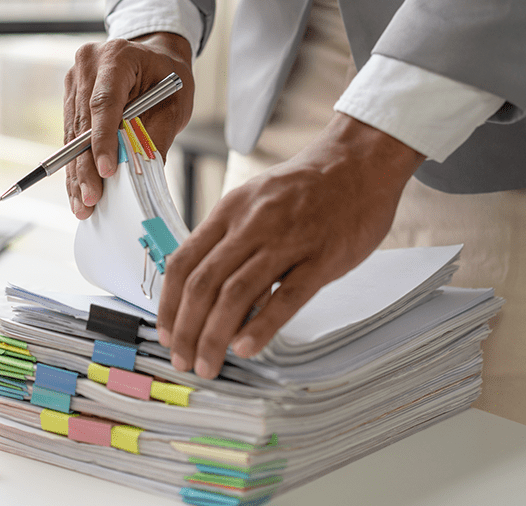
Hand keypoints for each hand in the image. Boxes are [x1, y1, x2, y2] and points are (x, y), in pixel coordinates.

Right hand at [64, 32, 194, 219]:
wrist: (155, 59)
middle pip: (83, 123)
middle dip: (86, 166)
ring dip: (77, 172)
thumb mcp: (174, 104)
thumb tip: (139, 174)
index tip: (106, 171)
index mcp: (117, 56)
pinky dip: (76, 165)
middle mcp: (88, 65)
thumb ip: (155, 135)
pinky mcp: (70, 98)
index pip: (104, 103)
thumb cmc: (169, 80)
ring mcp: (74, 81)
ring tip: (82, 205)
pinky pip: (71, 137)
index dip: (102, 140)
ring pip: (72, 135)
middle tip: (91, 199)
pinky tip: (78, 190)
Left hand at [157, 113, 425, 378]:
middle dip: (186, 329)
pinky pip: (286, 297)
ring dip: (214, 336)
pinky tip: (246, 347)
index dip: (168, 304)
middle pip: (203, 284)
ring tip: (208, 364)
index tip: (165, 332)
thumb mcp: (253, 201)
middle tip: (182, 360)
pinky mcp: (322, 258)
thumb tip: (205, 288)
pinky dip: (261, 326)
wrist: (360, 162)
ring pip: (236, 294)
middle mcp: (251, 224)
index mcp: (229, 211)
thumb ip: (229, 240)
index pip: (183, 262)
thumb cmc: (306, 187)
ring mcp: (287, 241)